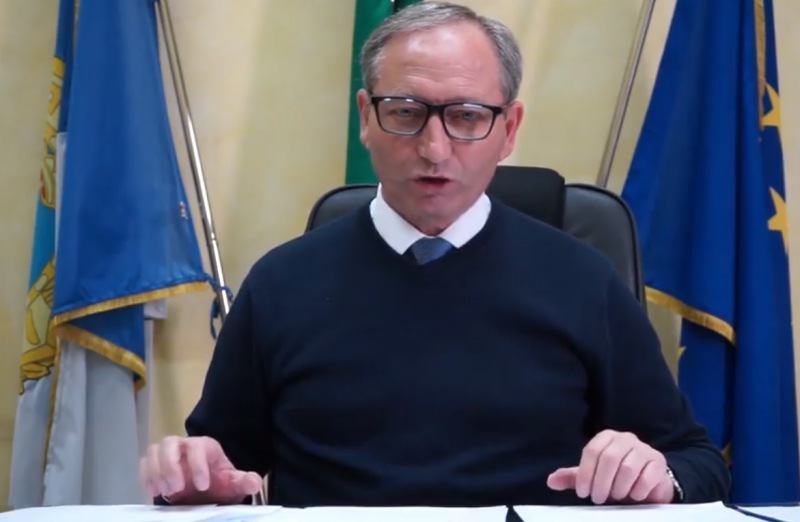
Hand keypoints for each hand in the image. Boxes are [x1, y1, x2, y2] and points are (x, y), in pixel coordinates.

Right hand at [140, 435, 262, 504]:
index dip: (198, 465)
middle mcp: (183, 446)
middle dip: (171, 466)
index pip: (197, 448)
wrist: (204, 491)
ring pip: (154, 451)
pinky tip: (153, 492)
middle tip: (177, 489)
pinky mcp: (154, 465)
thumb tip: (255, 483)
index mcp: (205, 447)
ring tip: (167, 492)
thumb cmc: (218, 483)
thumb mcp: (232, 484)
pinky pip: (144, 464)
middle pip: (170, 443)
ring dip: (157, 471)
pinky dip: (146, 477)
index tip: (202, 486)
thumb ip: (243, 482)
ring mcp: (166, 454)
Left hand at [547, 430, 674, 503]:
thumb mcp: (593, 477)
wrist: (648, 483)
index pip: (591, 451)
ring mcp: (644, 449)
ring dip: (619, 488)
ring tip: (616, 497)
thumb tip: (551, 481)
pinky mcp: (658, 462)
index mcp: (606, 437)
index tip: (582, 492)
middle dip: (600, 482)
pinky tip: (634, 496)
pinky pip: (647, 477)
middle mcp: (625, 438)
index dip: (584, 473)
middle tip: (597, 499)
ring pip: (627, 467)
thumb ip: (573, 478)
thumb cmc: (616, 478)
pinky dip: (637, 490)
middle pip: (608, 458)